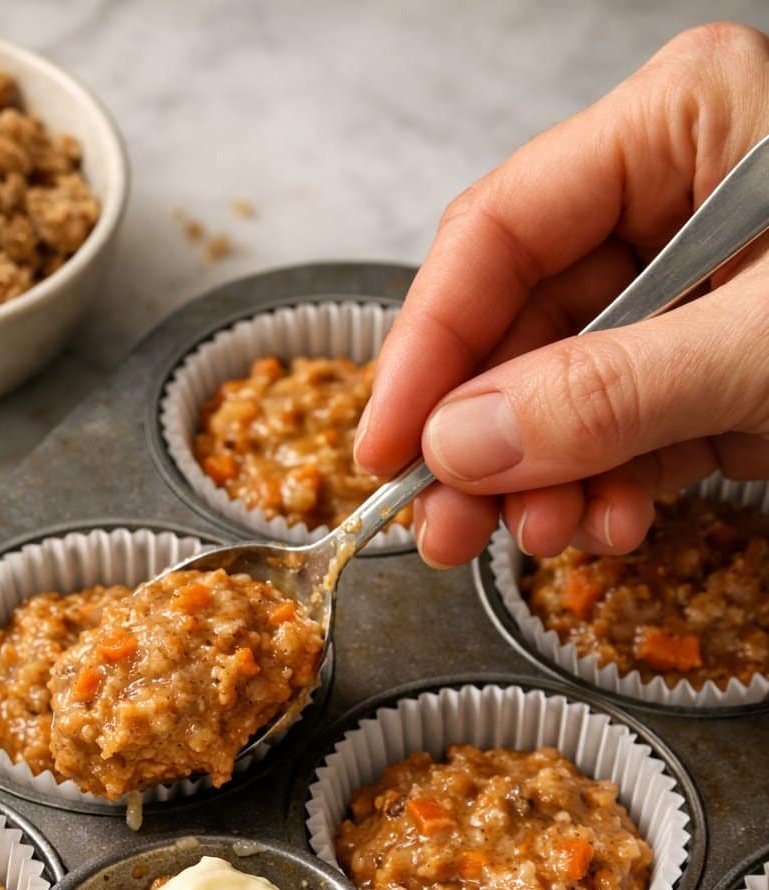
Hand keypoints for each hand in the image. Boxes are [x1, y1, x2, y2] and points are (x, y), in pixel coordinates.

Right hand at [356, 24, 768, 567]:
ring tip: (539, 543)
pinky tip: (609, 527)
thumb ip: (611, 392)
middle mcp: (678, 196)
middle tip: (441, 529)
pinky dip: (610, 487)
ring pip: (568, 385)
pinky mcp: (726, 364)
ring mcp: (700, 288)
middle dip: (484, 435)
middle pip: (525, 316)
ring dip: (544, 476)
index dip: (429, 343)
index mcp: (684, 124)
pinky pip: (631, 426)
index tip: (385, 445)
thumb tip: (463, 444)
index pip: (503, 228)